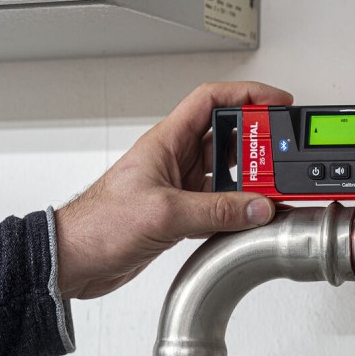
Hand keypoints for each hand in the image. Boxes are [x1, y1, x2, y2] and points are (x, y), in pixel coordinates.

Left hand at [54, 81, 292, 299]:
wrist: (75, 260)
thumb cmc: (98, 225)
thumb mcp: (164, 212)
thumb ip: (216, 210)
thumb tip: (258, 207)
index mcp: (167, 142)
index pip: (212, 100)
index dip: (247, 94)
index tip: (277, 102)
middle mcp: (176, 159)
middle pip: (228, 137)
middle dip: (257, 145)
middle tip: (279, 157)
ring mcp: (180, 186)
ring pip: (227, 173)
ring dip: (249, 182)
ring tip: (269, 191)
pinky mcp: (181, 212)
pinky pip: (220, 203)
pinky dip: (237, 210)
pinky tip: (247, 219)